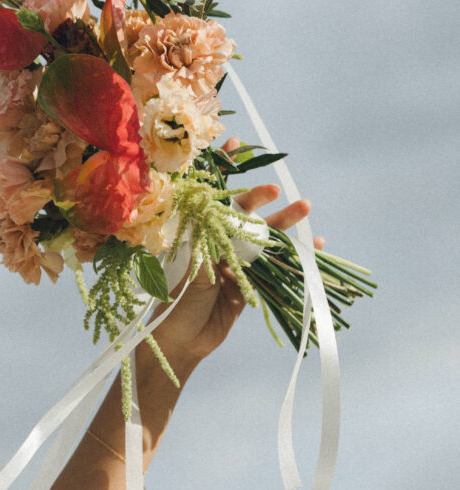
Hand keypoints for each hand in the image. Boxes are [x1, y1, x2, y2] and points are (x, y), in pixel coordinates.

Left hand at [152, 139, 324, 370]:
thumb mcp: (188, 271)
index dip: (222, 170)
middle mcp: (216, 241)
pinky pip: (275, 265)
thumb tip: (212, 211)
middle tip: (275, 189)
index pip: (211, 194)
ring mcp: (235, 261)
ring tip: (305, 207)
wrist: (181, 344)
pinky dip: (296, 255)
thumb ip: (205, 244)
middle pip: (243, 212)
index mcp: (196, 234)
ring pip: (263, 236)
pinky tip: (317, 245)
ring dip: (285, 221)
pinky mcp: (250, 283)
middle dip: (259, 197)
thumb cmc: (173, 305)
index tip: (236, 145)